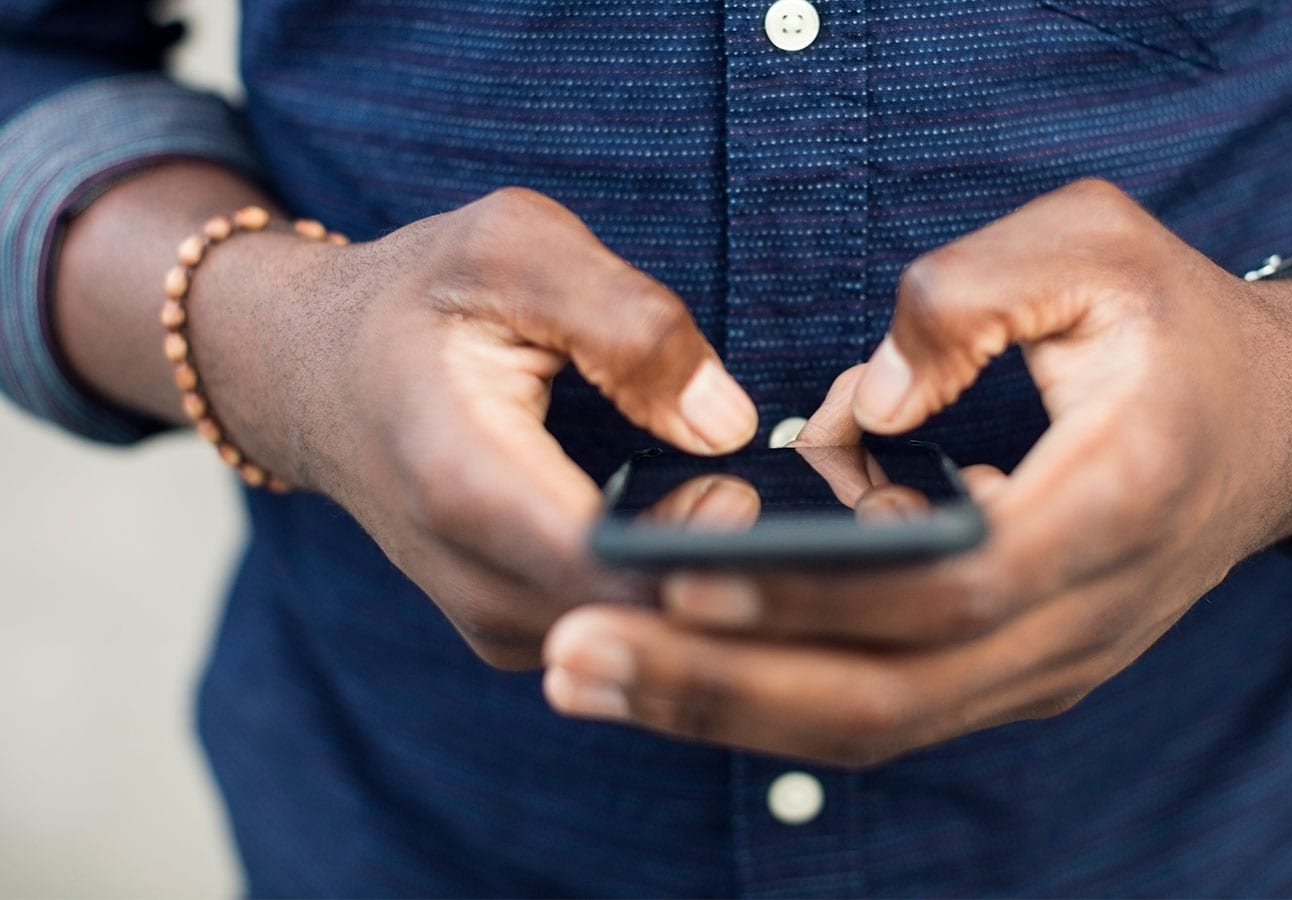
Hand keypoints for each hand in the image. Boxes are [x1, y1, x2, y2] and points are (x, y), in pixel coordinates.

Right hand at [186, 187, 756, 668]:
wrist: (307, 371)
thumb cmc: (419, 295)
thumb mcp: (513, 247)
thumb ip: (626, 320)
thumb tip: (728, 423)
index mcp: (467, 482)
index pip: (618, 564)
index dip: (722, 555)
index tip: (807, 513)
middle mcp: (475, 579)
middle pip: (644, 621)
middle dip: (744, 580)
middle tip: (836, 518)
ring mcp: (491, 619)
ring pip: (642, 642)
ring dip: (722, 595)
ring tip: (791, 518)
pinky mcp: (513, 628)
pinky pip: (623, 634)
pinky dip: (684, 598)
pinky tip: (734, 535)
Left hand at [541, 179, 1291, 762]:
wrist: (1287, 422)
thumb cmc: (1182, 324)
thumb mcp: (1095, 246)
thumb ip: (968, 297)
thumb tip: (853, 409)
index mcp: (1114, 502)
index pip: (947, 581)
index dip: (806, 591)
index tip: (669, 575)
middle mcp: (1086, 616)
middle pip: (889, 697)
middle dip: (720, 690)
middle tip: (572, 664)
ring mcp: (1057, 661)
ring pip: (880, 725)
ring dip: (729, 708)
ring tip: (591, 675)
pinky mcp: (1023, 670)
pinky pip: (893, 703)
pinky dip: (781, 692)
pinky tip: (679, 655)